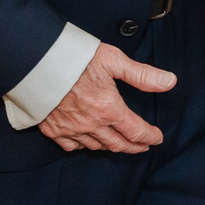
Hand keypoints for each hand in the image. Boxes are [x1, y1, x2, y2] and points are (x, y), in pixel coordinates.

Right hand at [38, 43, 173, 153]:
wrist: (35, 61)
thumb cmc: (75, 58)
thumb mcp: (113, 60)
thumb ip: (142, 74)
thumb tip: (169, 81)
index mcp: (108, 108)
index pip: (136, 131)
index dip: (150, 137)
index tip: (157, 138)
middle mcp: (91, 124)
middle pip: (118, 144)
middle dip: (134, 147)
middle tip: (143, 146)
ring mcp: (70, 129)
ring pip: (96, 147)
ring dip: (112, 146)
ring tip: (120, 142)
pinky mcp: (53, 130)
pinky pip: (73, 146)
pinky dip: (84, 145)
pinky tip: (89, 141)